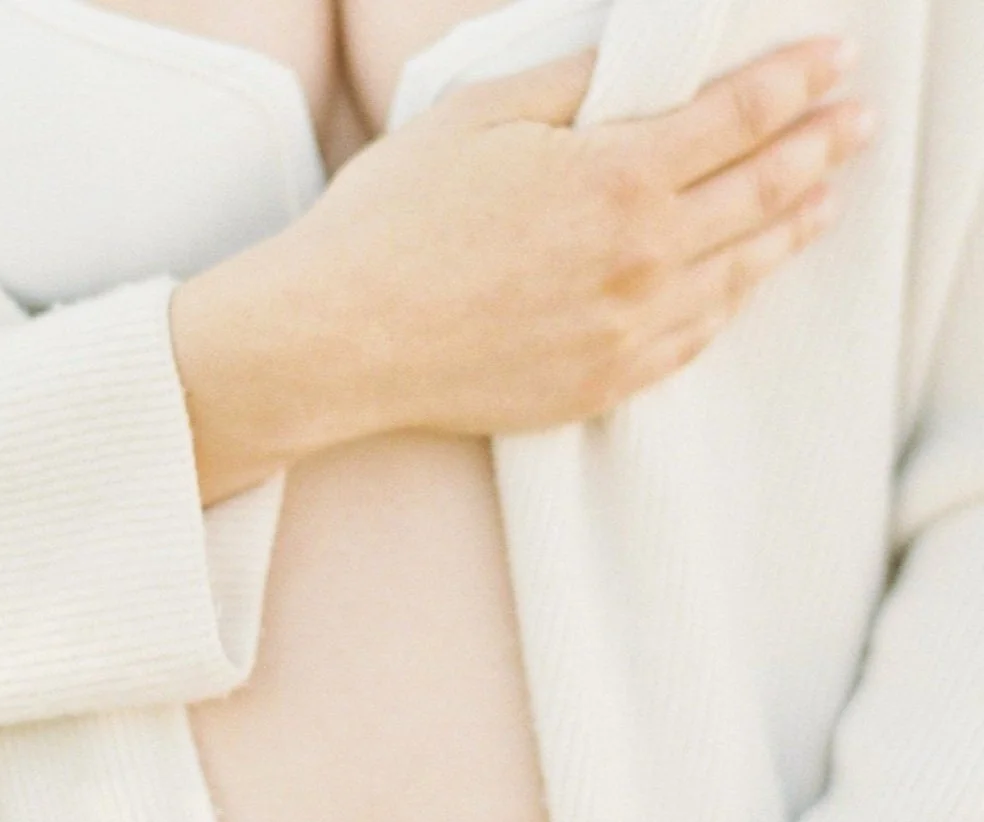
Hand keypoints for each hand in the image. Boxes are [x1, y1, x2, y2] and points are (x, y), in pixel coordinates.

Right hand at [175, 36, 872, 499]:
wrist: (343, 342)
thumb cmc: (393, 222)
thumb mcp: (478, 114)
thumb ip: (574, 85)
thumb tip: (632, 68)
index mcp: (618, 178)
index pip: (741, 116)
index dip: (796, 80)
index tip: (834, 59)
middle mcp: (643, 261)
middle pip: (760, 194)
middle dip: (819, 150)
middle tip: (856, 127)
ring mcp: (628, 332)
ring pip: (739, 275)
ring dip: (790, 230)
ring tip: (822, 203)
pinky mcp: (602, 385)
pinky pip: (693, 341)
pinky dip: (731, 302)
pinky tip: (743, 283)